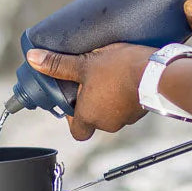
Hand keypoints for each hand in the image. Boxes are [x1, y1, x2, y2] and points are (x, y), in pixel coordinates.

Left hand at [25, 42, 152, 141]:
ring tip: (111, 77)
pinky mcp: (141, 112)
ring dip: (110, 99)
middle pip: (94, 120)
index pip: (76, 131)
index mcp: (90, 116)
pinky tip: (127, 79)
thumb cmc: (120, 69)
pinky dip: (126, 97)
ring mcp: (126, 119)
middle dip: (92, 103)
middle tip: (91, 82)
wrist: (158, 73)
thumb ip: (59, 64)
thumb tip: (33, 59)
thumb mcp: (85, 63)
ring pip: (112, 113)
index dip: (72, 119)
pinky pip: (128, 107)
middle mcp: (107, 123)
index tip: (73, 101)